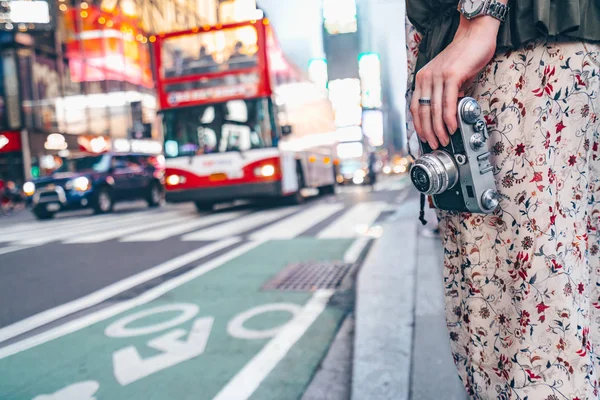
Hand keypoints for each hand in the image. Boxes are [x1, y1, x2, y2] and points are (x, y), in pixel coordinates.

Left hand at [410, 16, 500, 149]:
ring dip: (439, 128)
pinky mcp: (451, 75)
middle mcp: (426, 77)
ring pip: (434, 109)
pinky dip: (449, 117)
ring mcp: (437, 76)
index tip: (424, 138)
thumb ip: (444, 94)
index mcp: (422, 79)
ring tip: (444, 140)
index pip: (415, 107)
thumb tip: (448, 113)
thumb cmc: (464, 57)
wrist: (475, 34)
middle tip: (435, 144)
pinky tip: (452, 127)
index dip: (419, 125)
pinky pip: (448, 102)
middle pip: (422, 111)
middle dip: (428, 132)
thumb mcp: (448, 77)